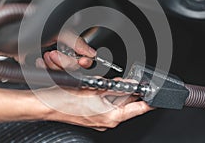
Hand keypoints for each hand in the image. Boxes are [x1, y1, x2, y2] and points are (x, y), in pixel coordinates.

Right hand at [33, 80, 152, 130]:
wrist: (48, 106)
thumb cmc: (66, 99)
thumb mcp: (95, 87)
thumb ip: (114, 86)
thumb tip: (127, 84)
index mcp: (112, 116)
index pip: (139, 108)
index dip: (150, 101)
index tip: (156, 96)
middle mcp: (108, 122)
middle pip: (128, 106)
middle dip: (130, 93)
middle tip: (130, 82)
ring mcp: (100, 121)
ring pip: (117, 106)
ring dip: (117, 94)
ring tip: (110, 85)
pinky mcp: (94, 119)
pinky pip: (107, 108)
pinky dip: (108, 99)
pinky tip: (102, 91)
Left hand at [36, 31, 96, 70]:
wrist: (17, 34)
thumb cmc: (37, 27)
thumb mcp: (60, 31)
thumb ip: (77, 42)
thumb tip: (91, 53)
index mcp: (70, 46)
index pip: (83, 59)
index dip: (85, 62)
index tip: (83, 61)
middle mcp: (62, 55)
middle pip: (73, 68)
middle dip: (64, 62)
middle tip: (53, 54)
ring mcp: (52, 63)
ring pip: (61, 74)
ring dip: (53, 65)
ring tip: (45, 56)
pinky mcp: (41, 69)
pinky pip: (48, 76)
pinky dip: (43, 69)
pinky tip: (38, 61)